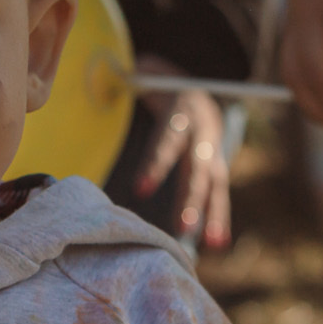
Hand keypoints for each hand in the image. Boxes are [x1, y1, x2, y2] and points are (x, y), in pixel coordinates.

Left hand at [132, 56, 231, 248]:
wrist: (198, 94)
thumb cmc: (159, 90)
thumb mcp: (148, 78)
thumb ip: (128, 80)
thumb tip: (103, 79)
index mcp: (181, 111)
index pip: (167, 139)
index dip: (155, 164)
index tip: (140, 191)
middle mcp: (202, 133)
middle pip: (196, 168)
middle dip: (190, 199)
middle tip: (183, 227)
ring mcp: (213, 152)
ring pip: (215, 184)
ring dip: (214, 216)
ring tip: (212, 244)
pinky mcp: (216, 168)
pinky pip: (218, 194)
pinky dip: (219, 219)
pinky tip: (216, 244)